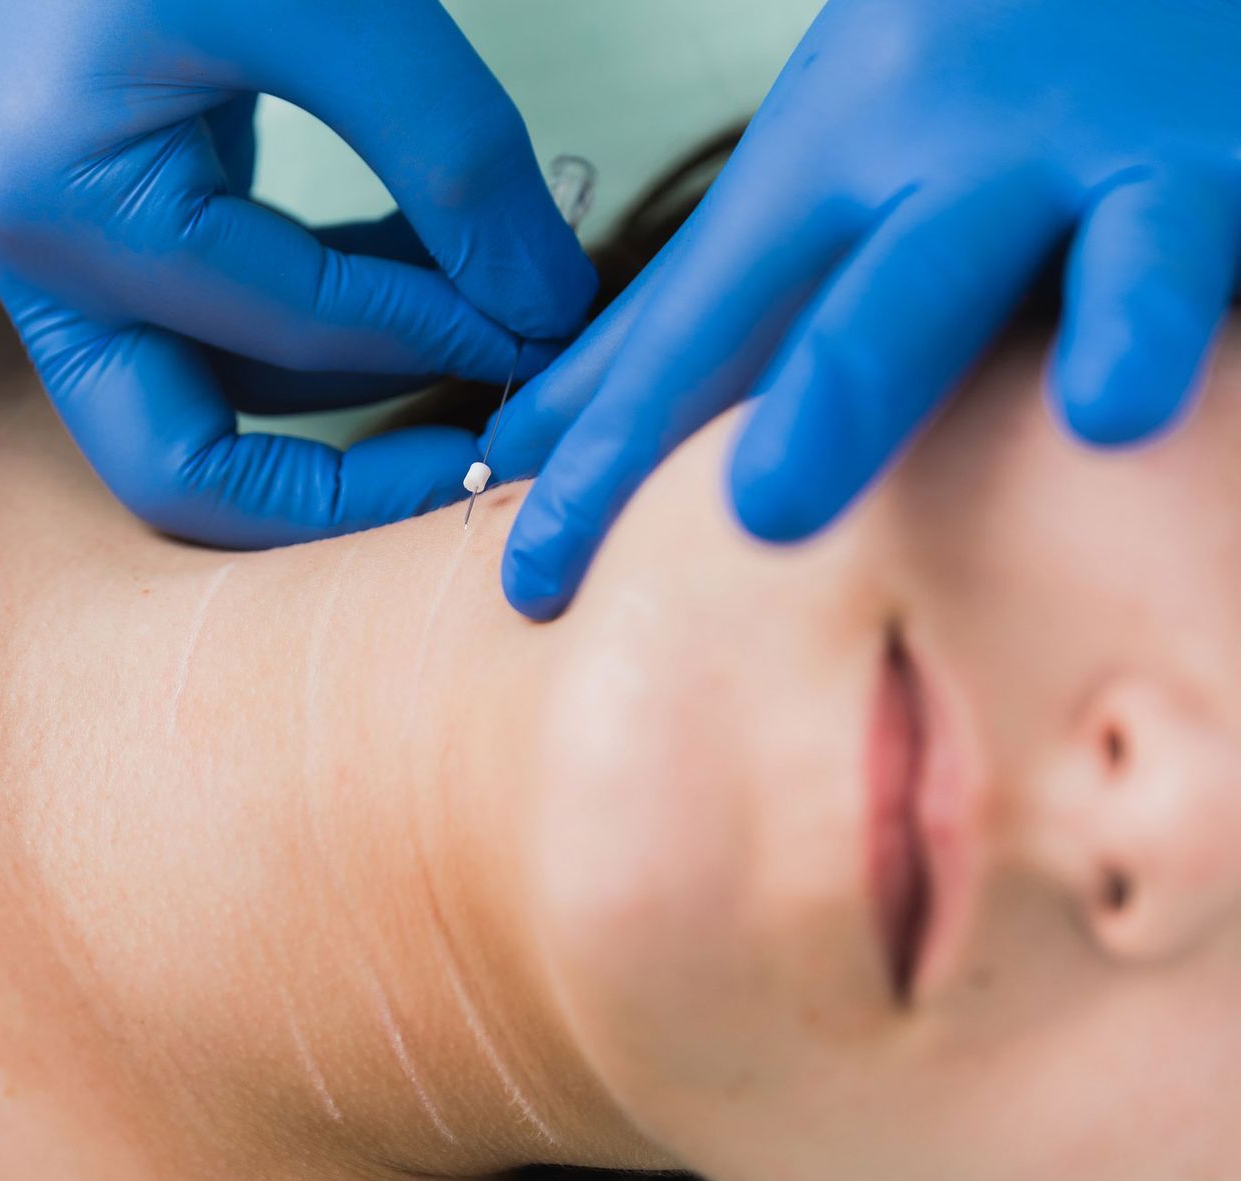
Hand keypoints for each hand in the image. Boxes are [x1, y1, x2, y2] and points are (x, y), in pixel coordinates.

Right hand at [0, 0, 596, 547]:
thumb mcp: (337, 1)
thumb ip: (452, 155)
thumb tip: (552, 305)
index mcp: (61, 203)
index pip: (288, 331)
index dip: (442, 336)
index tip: (558, 328)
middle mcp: (34, 256)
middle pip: (176, 468)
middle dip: (334, 492)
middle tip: (472, 473)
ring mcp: (57, 248)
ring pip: (203, 409)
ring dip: (345, 406)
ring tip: (482, 362)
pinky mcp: (107, 222)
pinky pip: (217, 332)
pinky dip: (322, 330)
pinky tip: (427, 288)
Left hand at [503, 0, 1240, 619]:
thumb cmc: (952, 80)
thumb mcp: (801, 175)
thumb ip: (678, 320)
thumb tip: (537, 441)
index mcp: (826, 163)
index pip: (702, 333)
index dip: (614, 456)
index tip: (534, 576)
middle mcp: (964, 154)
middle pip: (889, 283)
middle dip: (836, 391)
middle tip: (766, 507)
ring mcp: (1122, 157)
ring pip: (1118, 245)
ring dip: (1113, 320)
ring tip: (1105, 410)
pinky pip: (1225, 251)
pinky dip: (1207, 309)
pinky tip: (1192, 373)